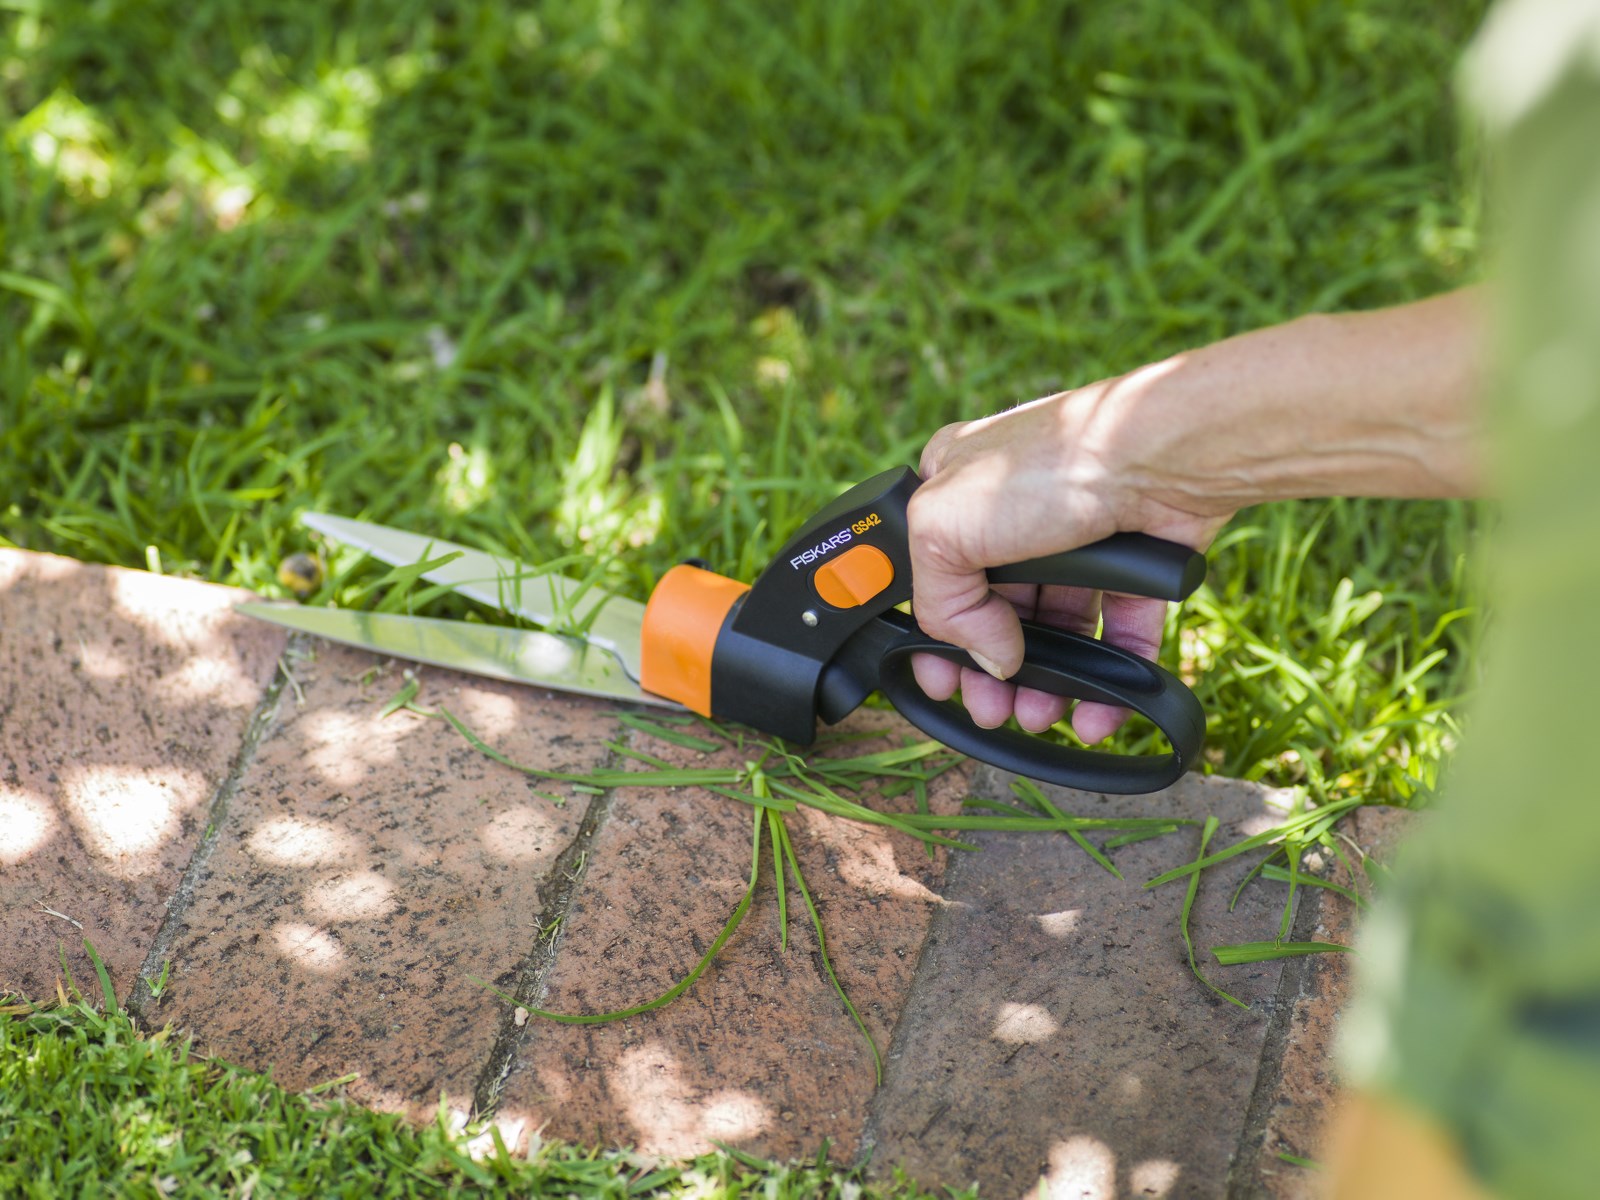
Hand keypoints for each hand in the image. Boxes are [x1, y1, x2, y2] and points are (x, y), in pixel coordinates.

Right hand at [905, 292, 1483, 740]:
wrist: (1162, 455)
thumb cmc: (1052, 464)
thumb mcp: (944, 525)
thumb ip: (940, 603)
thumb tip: (989, 657)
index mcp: (955, 490)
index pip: (933, 577)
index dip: (935, 636)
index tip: (942, 682)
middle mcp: (1015, 512)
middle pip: (996, 611)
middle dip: (992, 671)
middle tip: (993, 709)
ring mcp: (1078, 538)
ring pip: (1057, 629)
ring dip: (1049, 682)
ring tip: (1043, 715)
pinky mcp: (1135, 562)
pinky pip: (1117, 632)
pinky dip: (1108, 679)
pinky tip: (1098, 713)